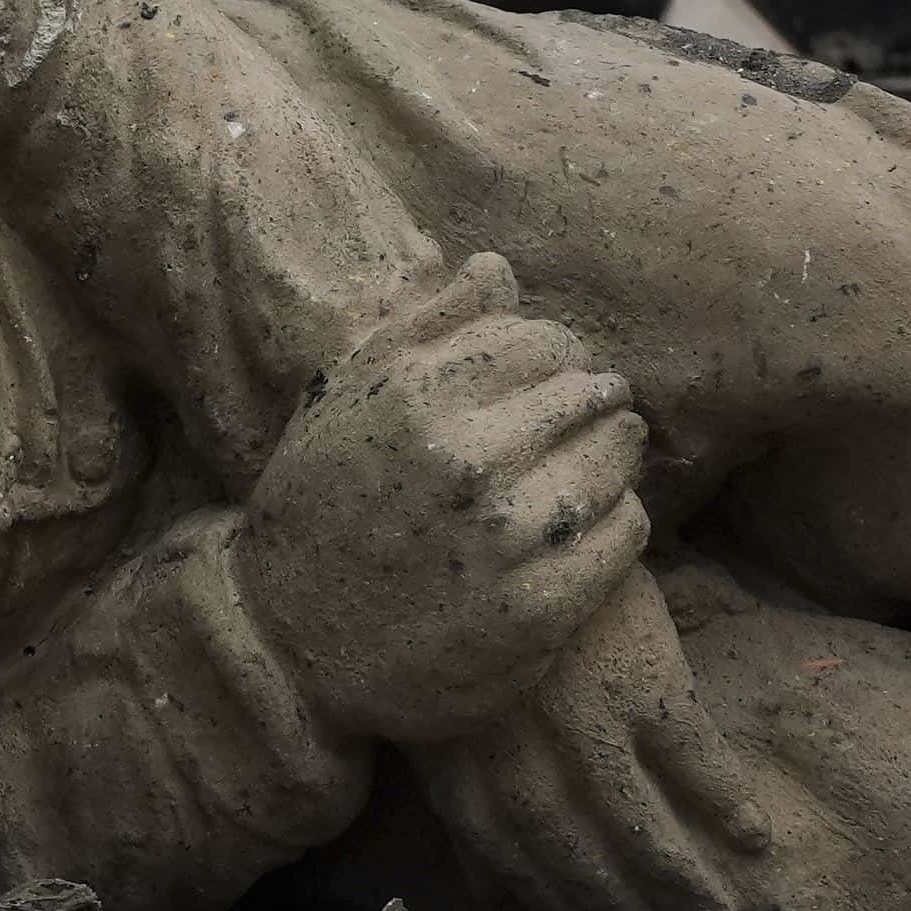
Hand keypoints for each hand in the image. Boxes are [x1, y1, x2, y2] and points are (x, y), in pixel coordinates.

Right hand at [238, 252, 655, 743]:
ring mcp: (506, 535)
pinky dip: (620, 517)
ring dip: (614, 452)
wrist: (286, 643)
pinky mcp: (539, 606)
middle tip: (584, 415)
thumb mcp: (338, 402)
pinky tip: (591, 521)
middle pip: (586, 392)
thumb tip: (496, 268)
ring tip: (597, 459)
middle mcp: (465, 458)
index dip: (556, 351)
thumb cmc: (315, 510)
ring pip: (613, 456)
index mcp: (413, 394)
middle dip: (591, 397)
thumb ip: (419, 327)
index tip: (551, 372)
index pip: (539, 339)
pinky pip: (624, 530)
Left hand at [413, 566, 778, 910]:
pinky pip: (690, 757)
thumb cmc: (471, 631)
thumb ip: (464, 814)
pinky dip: (720, 799)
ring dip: (684, 882)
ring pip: (641, 826)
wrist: (505, 528)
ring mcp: (581, 726)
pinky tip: (752, 836)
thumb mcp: (442, 726)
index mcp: (466, 783)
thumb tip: (484, 894)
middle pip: (587, 867)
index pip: (529, 879)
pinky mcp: (637, 680)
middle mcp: (522, 769)